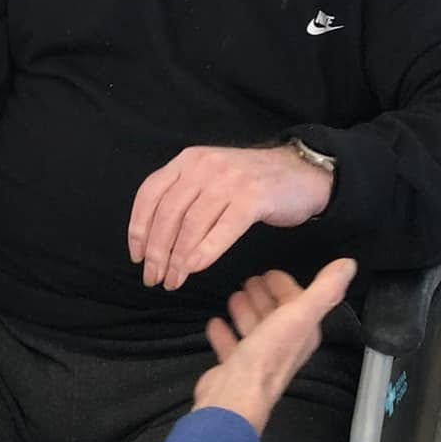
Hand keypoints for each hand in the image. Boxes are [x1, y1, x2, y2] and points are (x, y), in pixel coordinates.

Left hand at [128, 145, 332, 292]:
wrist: (302, 173)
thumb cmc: (252, 183)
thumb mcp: (210, 178)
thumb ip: (184, 198)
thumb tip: (154, 238)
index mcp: (188, 161)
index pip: (150, 194)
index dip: (139, 228)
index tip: (137, 256)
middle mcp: (204, 166)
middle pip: (168, 213)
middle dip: (157, 251)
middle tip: (154, 278)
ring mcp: (229, 180)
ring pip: (191, 224)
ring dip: (178, 258)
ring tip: (173, 281)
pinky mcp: (253, 198)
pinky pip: (222, 228)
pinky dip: (205, 251)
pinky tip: (195, 269)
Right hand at [193, 261, 357, 434]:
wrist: (234, 395)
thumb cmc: (266, 356)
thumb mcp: (299, 315)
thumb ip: (323, 289)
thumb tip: (348, 265)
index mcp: (302, 334)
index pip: (298, 304)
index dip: (286, 286)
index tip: (271, 273)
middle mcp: (283, 347)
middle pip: (276, 315)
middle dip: (265, 296)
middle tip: (251, 280)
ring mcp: (259, 359)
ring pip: (255, 328)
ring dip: (246, 311)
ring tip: (235, 296)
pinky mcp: (235, 368)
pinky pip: (232, 345)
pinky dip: (225, 332)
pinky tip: (216, 323)